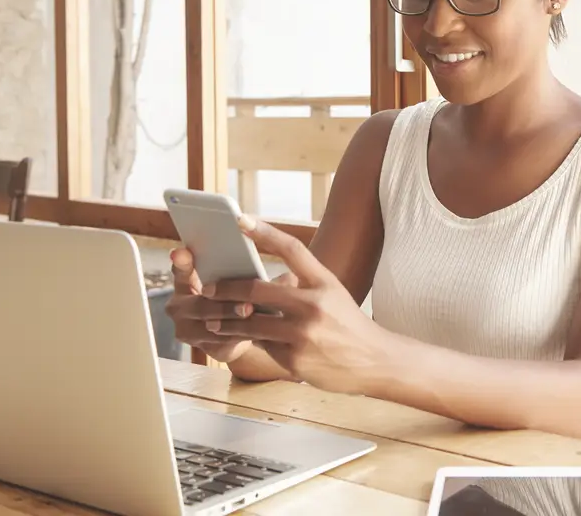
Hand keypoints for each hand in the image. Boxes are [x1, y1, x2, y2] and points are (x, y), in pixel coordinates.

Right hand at [163, 246, 256, 363]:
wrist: (234, 333)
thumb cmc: (231, 298)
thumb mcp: (227, 282)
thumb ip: (226, 272)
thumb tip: (245, 263)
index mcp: (183, 284)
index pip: (180, 271)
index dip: (181, 263)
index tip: (181, 253)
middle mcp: (178, 307)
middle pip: (200, 305)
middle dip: (224, 305)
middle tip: (245, 303)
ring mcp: (187, 330)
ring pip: (212, 326)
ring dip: (233, 321)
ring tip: (252, 314)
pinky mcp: (204, 347)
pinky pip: (222, 341)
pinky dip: (240, 334)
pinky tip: (256, 329)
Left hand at [201, 215, 390, 394]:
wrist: (373, 360)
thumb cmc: (346, 322)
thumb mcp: (331, 293)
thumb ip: (301, 283)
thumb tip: (261, 279)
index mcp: (324, 282)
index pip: (292, 249)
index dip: (265, 232)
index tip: (241, 220)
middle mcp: (314, 305)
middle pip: (257, 290)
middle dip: (226, 289)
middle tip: (207, 288)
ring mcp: (303, 334)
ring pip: (250, 323)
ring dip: (226, 321)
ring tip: (212, 319)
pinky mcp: (294, 360)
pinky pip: (262, 346)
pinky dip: (250, 343)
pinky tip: (240, 341)